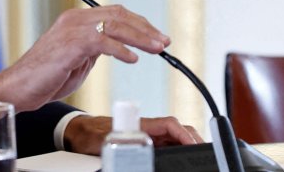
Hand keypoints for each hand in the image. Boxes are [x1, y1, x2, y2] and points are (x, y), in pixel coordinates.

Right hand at [0, 5, 169, 112]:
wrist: (19, 88)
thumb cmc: (45, 77)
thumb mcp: (78, 59)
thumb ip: (95, 48)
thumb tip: (118, 46)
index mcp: (76, 20)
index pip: (115, 13)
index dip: (139, 23)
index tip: (157, 37)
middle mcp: (75, 19)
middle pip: (119, 15)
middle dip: (145, 28)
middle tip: (164, 42)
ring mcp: (72, 30)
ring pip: (115, 25)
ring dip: (140, 37)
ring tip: (157, 49)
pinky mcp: (70, 44)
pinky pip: (102, 41)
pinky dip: (121, 49)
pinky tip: (133, 58)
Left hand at [62, 115, 203, 154]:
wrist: (79, 133)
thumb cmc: (90, 135)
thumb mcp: (105, 141)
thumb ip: (121, 142)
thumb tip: (132, 147)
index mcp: (141, 124)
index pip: (171, 125)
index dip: (185, 134)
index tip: (194, 145)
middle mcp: (148, 129)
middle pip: (178, 131)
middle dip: (193, 140)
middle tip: (204, 154)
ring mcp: (148, 136)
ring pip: (175, 139)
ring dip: (187, 145)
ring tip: (197, 157)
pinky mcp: (145, 143)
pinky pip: (167, 146)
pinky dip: (178, 150)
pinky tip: (182, 159)